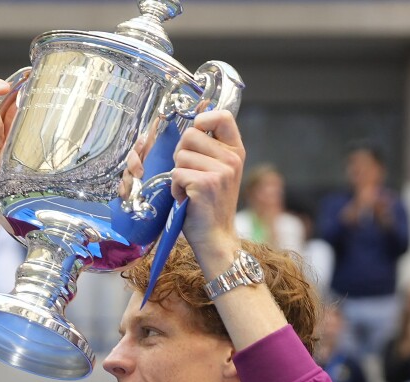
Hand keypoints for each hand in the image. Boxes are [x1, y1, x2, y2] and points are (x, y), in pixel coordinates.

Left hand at [169, 109, 244, 273]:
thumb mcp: (219, 171)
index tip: (196, 133)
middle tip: (188, 174)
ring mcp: (220, 171)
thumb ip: (210, 149)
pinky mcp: (205, 184)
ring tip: (189, 189)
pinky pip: (176, 174)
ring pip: (180, 156)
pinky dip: (174, 188)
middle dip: (180, 154)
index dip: (202, 119)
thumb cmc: (210, 204)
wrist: (216, 236)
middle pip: (189, 134)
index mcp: (236, 151)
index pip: (222, 116)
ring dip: (177, 174)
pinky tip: (185, 198)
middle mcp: (232, 158)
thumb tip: (192, 125)